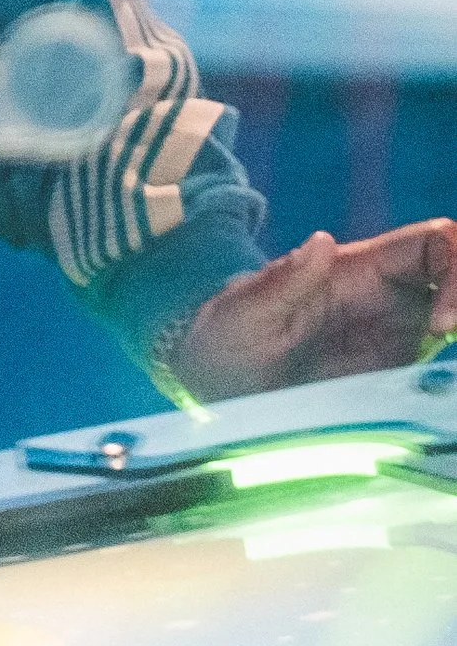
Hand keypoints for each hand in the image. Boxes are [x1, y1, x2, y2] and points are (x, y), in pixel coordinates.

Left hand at [164, 220, 456, 399]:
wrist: (213, 391)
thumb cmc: (223, 342)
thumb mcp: (243, 315)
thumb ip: (282, 283)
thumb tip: (323, 243)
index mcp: (358, 271)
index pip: (433, 244)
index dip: (456, 271)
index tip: (441, 325)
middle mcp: (389, 300)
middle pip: (455, 279)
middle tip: (452, 349)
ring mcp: (397, 340)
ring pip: (453, 326)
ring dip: (456, 344)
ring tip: (447, 385)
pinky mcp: (396, 380)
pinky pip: (440, 371)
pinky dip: (447, 379)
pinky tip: (441, 402)